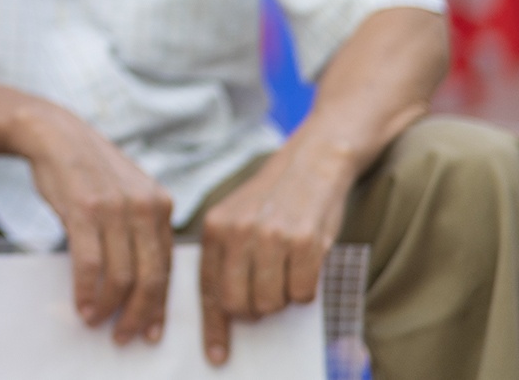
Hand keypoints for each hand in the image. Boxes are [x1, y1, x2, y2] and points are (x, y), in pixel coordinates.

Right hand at [17, 102, 173, 344]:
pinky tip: (81, 305)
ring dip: (108, 308)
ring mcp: (115, 208)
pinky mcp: (85, 210)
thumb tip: (142, 280)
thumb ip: (140, 228)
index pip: (168, 268)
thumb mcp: (128, 192)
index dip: (159, 306)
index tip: (152, 331)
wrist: (54, 133)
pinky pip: (90, 264)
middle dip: (139, 316)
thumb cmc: (88, 169)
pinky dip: (86, 291)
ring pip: (121, 276)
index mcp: (161, 205)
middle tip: (125, 336)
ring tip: (96, 321)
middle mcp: (144, 207)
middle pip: (150, 278)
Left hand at [198, 141, 352, 366]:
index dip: (213, 328)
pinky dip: (306, 290)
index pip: (208, 289)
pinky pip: (302, 293)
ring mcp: (270, 237)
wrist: (313, 164)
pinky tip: (306, 266)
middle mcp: (237, 233)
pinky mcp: (305, 242)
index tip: (217, 357)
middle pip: (238, 305)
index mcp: (215, 228)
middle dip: (254, 312)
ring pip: (271, 303)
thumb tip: (228, 311)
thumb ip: (228, 257)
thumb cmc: (274, 200)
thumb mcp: (237, 219)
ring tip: (287, 272)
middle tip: (266, 299)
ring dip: (283, 300)